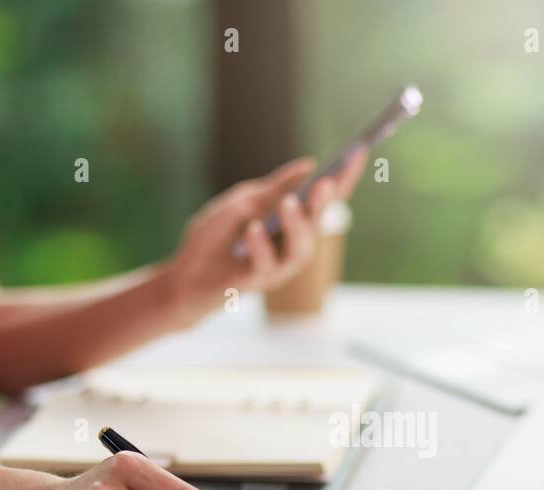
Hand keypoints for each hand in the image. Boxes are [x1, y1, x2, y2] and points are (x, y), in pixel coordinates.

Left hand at [169, 149, 367, 312]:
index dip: (344, 177)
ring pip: (300, 250)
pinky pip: (265, 265)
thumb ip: (275, 187)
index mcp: (292, 221)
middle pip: (317, 224)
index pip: (324, 199)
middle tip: (327, 183)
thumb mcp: (244, 200)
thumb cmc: (215, 236)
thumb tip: (309, 166)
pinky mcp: (256, 282)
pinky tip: (252, 229)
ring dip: (297, 226)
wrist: (185, 272)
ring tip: (288, 204)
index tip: (358, 152)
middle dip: (324, 204)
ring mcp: (278, 267)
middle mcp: (292, 245)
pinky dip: (260, 245)